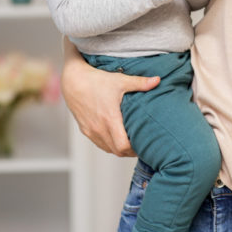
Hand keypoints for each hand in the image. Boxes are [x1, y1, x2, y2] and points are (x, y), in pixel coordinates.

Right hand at [60, 38, 157, 155]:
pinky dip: (110, 144)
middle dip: (130, 151)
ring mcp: (91, 131)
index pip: (123, 146)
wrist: (73, 81)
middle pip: (118, 151)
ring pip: (109, 149)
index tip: (144, 142)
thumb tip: (158, 80)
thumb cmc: (97, 80)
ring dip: (120, 148)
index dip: (135, 148)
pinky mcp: (85, 130)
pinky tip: (117, 136)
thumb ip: (140, 83)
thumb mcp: (120, 80)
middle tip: (141, 144)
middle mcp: (99, 128)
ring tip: (131, 141)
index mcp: (109, 119)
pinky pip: (100, 144)